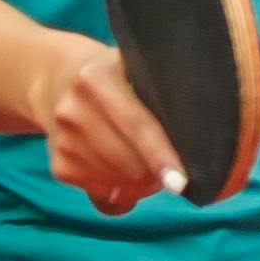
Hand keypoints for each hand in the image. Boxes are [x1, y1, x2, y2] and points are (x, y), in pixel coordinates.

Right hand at [28, 32, 184, 213]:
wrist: (56, 80)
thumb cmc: (115, 74)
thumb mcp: (134, 65)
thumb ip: (163, 88)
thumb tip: (203, 127)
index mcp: (95, 80)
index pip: (136, 125)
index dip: (160, 156)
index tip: (180, 183)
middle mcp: (73, 111)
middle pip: (130, 164)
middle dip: (158, 173)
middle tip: (173, 164)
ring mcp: (63, 142)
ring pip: (119, 184)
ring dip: (143, 183)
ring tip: (147, 161)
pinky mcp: (60, 167)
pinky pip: (105, 195)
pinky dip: (124, 189)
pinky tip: (124, 166)